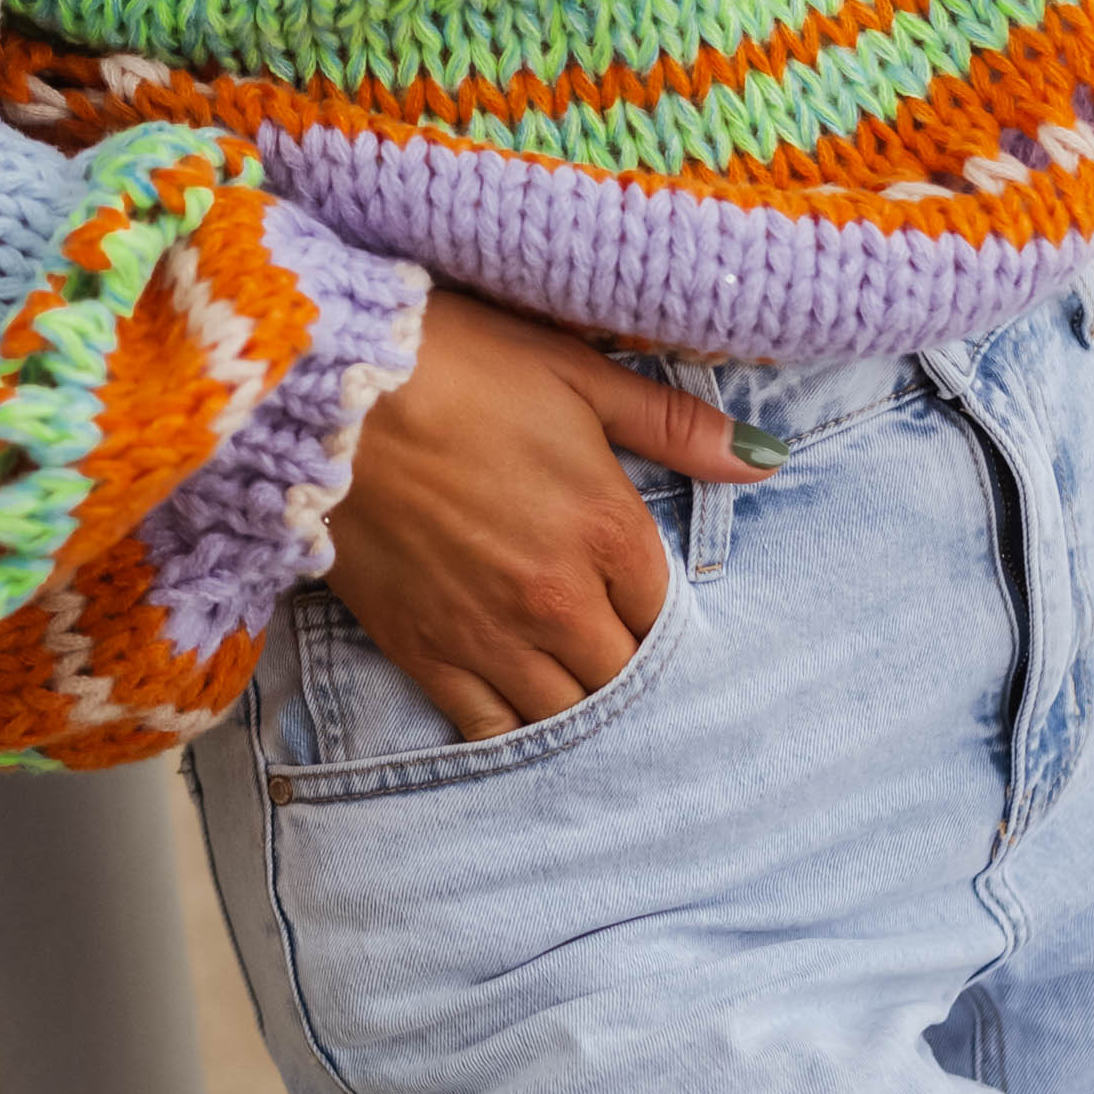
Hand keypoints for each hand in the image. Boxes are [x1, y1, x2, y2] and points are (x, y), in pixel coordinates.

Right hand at [322, 288, 776, 742]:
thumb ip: (674, 425)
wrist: (329, 392)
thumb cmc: (457, 365)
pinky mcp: (425, 653)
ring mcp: (491, 635)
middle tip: (600, 633)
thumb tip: (765, 460)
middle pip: (622, 671)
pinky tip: (513, 705)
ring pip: (566, 710)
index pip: (663, 608)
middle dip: (620, 655)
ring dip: (575, 696)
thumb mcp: (577, 373)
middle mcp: (559, 599)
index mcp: (609, 528)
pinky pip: (489, 728)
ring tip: (564, 671)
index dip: (651, 602)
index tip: (631, 588)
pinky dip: (511, 727)